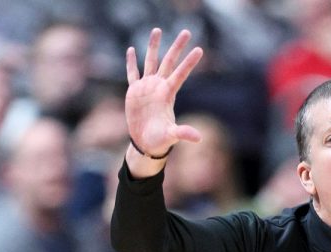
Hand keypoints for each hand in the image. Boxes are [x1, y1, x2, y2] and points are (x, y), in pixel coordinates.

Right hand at [125, 28, 202, 155]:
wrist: (145, 143)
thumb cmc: (160, 140)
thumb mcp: (171, 136)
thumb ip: (183, 133)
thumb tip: (199, 138)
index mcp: (168, 94)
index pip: (180, 74)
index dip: (189, 62)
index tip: (199, 49)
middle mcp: (159, 87)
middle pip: (169, 61)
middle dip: (177, 47)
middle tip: (186, 31)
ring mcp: (147, 87)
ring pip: (151, 61)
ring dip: (153, 46)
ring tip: (157, 30)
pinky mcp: (134, 91)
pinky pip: (132, 73)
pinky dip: (131, 62)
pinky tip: (131, 49)